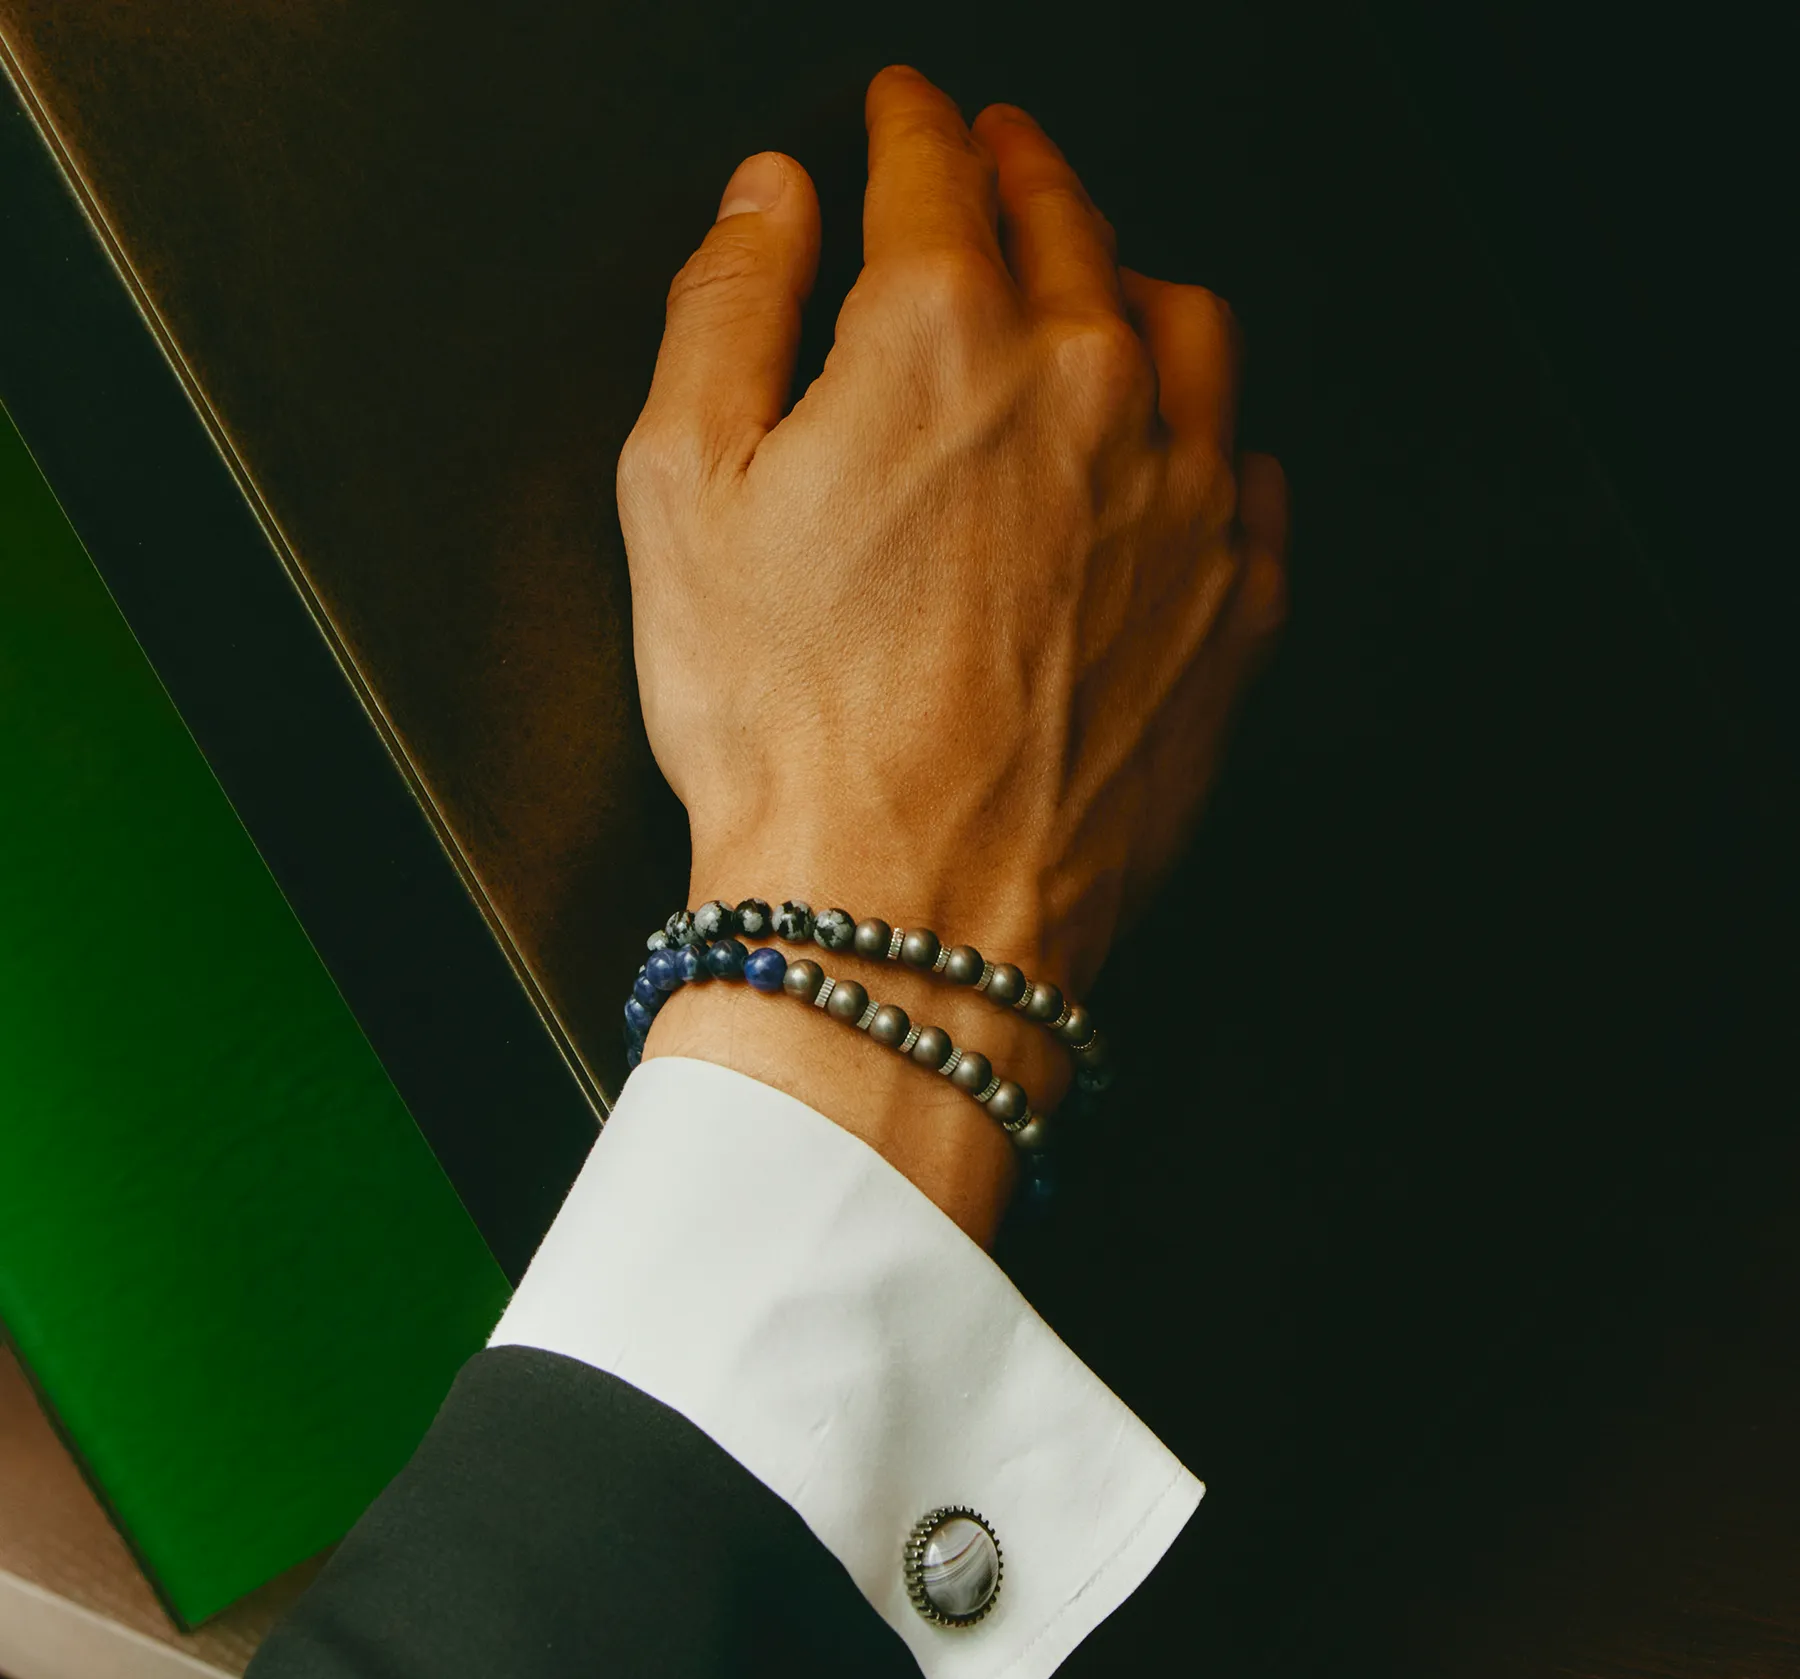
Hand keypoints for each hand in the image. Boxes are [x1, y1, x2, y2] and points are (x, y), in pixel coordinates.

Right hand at [617, 64, 1287, 1244]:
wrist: (901, 917)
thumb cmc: (785, 727)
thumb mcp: (679, 494)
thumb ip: (725, 309)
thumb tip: (769, 198)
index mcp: (944, 339)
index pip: (936, 170)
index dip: (911, 120)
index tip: (905, 107)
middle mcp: (1089, 393)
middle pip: (1073, 227)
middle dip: (1025, 172)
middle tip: (999, 156)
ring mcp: (1180, 503)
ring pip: (1188, 329)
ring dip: (1136, 281)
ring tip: (1103, 284)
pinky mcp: (1229, 613)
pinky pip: (1248, 477)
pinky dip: (1211, 436)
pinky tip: (1181, 449)